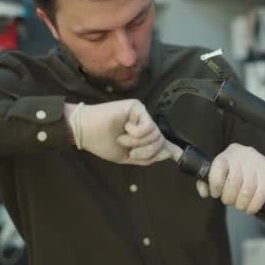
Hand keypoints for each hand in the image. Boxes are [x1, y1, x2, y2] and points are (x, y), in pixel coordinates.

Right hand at [65, 99, 179, 164]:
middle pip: (160, 141)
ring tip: (122, 139)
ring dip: (137, 143)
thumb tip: (169, 153)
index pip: (160, 142)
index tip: (178, 155)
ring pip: (155, 134)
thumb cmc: (102, 143)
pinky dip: (136, 133)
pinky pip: (148, 126)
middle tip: (131, 153)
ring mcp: (141, 114)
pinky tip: (125, 128)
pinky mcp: (137, 107)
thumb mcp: (127, 157)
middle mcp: (144, 123)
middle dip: (147, 152)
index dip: (170, 149)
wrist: (86, 132)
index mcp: (142, 136)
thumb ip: (147, 157)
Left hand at [195, 144, 264, 214]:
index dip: (215, 184)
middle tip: (230, 201)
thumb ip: (209, 182)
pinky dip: (253, 206)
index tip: (216, 193)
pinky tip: (250, 208)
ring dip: (241, 204)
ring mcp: (260, 164)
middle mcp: (246, 155)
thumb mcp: (224, 173)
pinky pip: (260, 196)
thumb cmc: (240, 173)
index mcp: (230, 153)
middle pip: (233, 182)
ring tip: (241, 205)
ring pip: (247, 191)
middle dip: (229, 198)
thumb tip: (204, 192)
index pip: (218, 167)